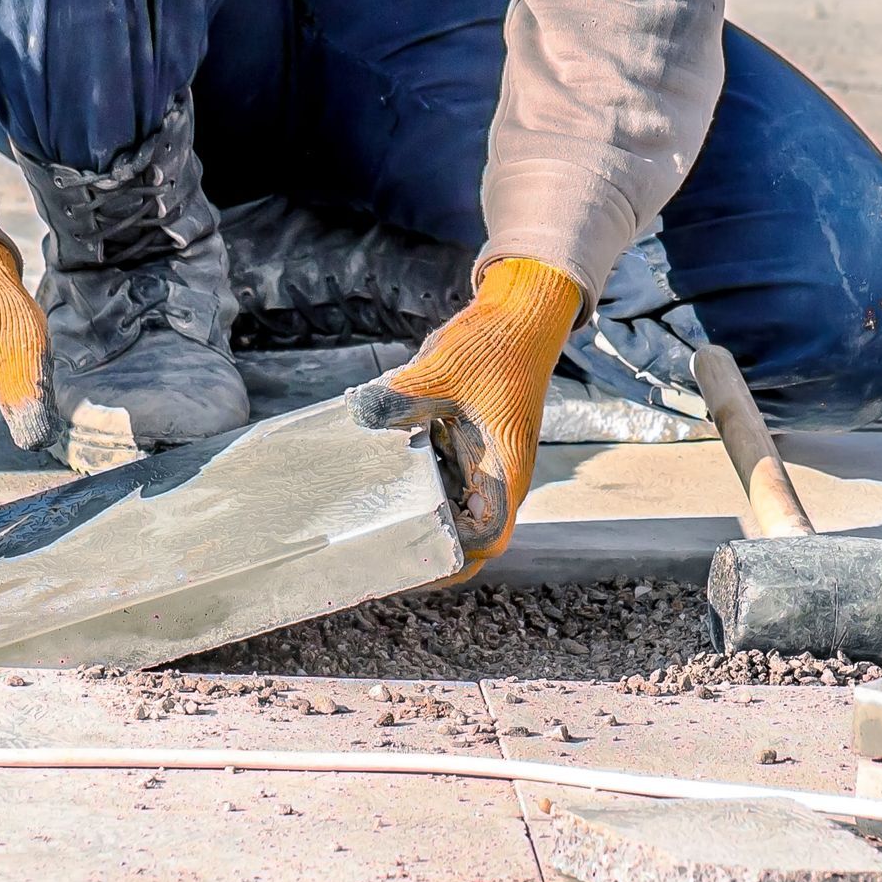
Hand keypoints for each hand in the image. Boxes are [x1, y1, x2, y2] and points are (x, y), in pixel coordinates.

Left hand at [348, 257, 579, 575]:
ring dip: (420, 521)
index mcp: (505, 469)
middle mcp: (499, 476)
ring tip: (369, 528)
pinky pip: (443, 483)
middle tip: (375, 555)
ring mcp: (485, 464)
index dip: (452, 561)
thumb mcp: (444, 369)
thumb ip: (402, 396)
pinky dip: (417, 489)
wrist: (521, 315)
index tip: (411, 567)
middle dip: (426, 550)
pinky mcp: (470, 448)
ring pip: (453, 512)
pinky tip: (380, 482)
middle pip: (466, 537)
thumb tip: (360, 412)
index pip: (487, 538)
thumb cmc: (497, 344)